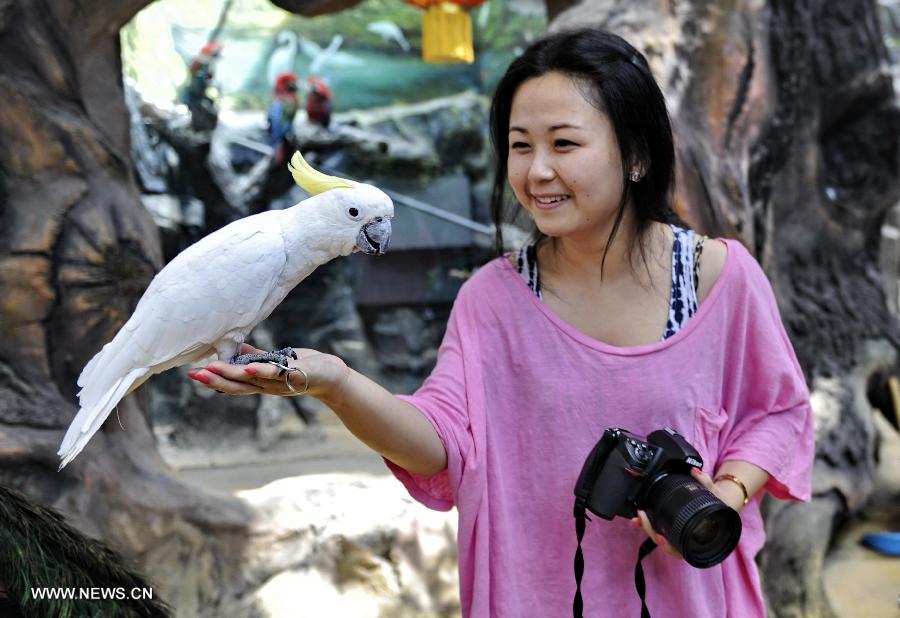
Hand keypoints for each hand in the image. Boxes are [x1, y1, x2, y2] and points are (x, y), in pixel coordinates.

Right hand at [187, 343, 349, 399]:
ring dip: (232, 375)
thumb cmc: (304, 368)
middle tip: (192, 375)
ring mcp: (280, 383)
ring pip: (252, 380)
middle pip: (237, 385)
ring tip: (212, 369)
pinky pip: (276, 374)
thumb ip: (257, 358)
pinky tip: (249, 366)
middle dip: (214, 380)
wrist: (332, 377)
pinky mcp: (295, 376)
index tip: (192, 374)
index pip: (233, 382)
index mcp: (260, 381)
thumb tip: (239, 352)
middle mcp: (267, 386)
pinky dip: (262, 371)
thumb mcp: (276, 362)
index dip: (214, 379)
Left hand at [630, 467, 734, 559]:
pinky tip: (636, 518)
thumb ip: (705, 482)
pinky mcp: (670, 527)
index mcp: (698, 539)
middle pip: (664, 544)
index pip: (681, 549)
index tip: (660, 536)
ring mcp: (676, 535)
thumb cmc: (719, 504)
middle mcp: (686, 540)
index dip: (669, 546)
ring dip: (645, 528)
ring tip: (637, 518)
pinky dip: (646, 524)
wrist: (721, 504)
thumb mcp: (715, 493)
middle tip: (642, 518)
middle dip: (650, 532)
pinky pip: (657, 528)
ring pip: (658, 537)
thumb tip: (695, 470)